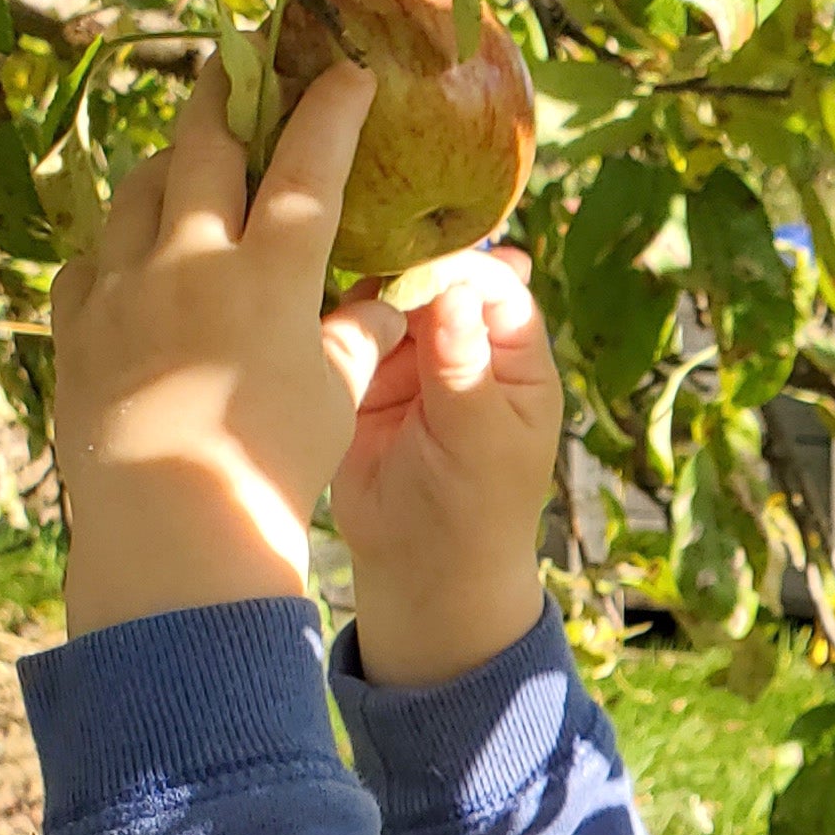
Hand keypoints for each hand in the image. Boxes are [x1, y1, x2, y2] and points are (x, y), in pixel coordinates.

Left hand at [48, 59, 407, 634]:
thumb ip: (359, 335)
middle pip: (204, 146)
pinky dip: (117, 245)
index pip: (308, 166)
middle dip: (223, 94)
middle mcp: (191, 262)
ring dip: (168, 166)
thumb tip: (388, 304)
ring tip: (185, 166)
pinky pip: (91, 259)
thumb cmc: (274, 467)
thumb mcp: (335, 396)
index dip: (330, 111)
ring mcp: (123, 288)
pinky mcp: (78, 325)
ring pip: (139, 191)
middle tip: (233, 68)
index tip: (345, 73)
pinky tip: (133, 261)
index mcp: (269, 276)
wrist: (173, 530)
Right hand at [330, 247, 563, 685]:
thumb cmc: (473, 512)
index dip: (459, 268)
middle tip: (367, 265)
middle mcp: (464, 348)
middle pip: (435, 281)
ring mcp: (411, 360)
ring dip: (364, 293)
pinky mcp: (363, 377)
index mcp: (514, 360)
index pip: (494, 287)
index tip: (418, 262)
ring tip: (344, 303)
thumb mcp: (479, 439)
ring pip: (386, 298)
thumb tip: (456, 288)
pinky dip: (335, 323)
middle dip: (405, 270)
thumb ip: (464, 364)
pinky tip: (320, 323)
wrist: (417, 572)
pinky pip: (348, 332)